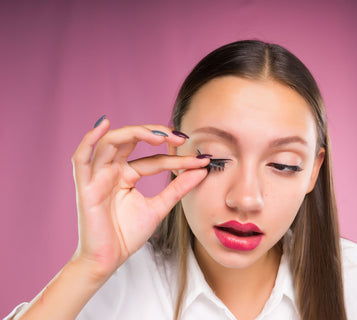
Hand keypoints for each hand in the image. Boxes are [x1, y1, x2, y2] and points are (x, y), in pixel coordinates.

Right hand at [71, 117, 207, 278]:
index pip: (154, 159)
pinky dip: (89, 140)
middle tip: (181, 138)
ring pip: (111, 142)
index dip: (178, 158)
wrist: (109, 260)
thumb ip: (178, 188)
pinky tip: (104, 125)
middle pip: (131, 140)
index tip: (202, 160)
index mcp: (127, 174)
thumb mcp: (159, 207)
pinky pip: (81, 158)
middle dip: (156, 134)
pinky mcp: (85, 186)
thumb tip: (201, 170)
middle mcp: (112, 170)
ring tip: (159, 135)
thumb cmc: (127, 235)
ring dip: (135, 133)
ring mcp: (97, 176)